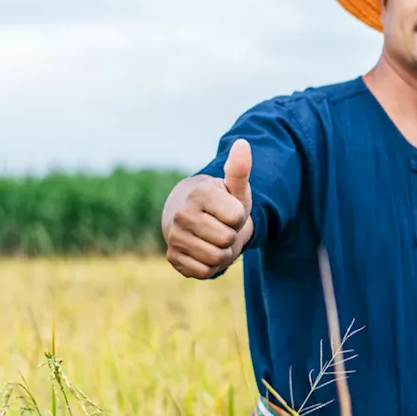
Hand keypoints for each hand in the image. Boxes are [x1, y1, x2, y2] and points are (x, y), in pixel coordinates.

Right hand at [163, 139, 253, 278]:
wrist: (194, 219)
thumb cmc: (221, 202)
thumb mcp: (234, 188)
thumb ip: (240, 170)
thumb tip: (243, 143)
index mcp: (199, 195)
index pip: (237, 218)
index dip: (239, 218)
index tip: (229, 212)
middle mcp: (182, 215)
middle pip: (227, 240)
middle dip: (232, 237)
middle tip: (222, 227)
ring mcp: (174, 237)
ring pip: (216, 258)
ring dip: (223, 253)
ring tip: (215, 239)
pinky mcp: (173, 257)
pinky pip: (203, 272)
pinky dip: (210, 267)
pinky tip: (205, 252)